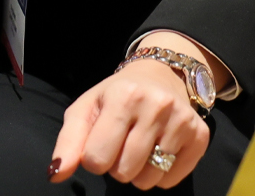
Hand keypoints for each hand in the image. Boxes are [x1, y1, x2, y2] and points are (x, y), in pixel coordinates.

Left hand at [49, 44, 210, 189]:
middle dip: (116, 164)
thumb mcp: (86, 109)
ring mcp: (181, 120)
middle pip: (122, 172)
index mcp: (122, 96)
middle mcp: (155, 105)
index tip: (101, 140)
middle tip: (122, 141)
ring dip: (138, 172)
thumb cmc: (116, 96)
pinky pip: (171, 180)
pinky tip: (159, 148)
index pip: (95, 159)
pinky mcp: (199, 136)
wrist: (160, 74)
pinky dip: (161, 174)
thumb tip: (55, 174)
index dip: (94, 157)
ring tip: (139, 145)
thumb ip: (67, 143)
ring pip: (148, 180)